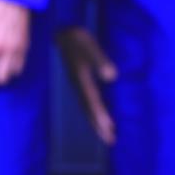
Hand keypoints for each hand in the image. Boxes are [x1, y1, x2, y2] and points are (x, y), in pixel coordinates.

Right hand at [55, 27, 117, 144]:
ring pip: (88, 110)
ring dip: (97, 123)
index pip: (93, 103)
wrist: (61, 33)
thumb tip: (112, 77)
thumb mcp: (90, 45)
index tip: (110, 129)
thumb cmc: (76, 37)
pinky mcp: (78, 84)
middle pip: (90, 112)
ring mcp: (77, 87)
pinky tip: (99, 118)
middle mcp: (78, 87)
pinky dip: (93, 114)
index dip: (102, 117)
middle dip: (100, 127)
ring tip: (107, 135)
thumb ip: (100, 61)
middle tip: (111, 141)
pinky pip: (86, 103)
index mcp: (81, 81)